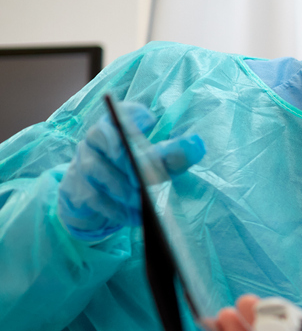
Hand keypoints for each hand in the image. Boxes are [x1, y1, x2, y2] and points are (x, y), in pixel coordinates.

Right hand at [57, 100, 204, 241]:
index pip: (121, 112)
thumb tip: (196, 145)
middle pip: (103, 138)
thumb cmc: (132, 175)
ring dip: (121, 187)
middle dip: (126, 157)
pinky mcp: (76, 189)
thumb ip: (173, 156)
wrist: (97, 203)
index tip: (151, 122)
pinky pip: (92, 197)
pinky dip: (114, 209)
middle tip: (145, 176)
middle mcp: (94, 140)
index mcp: (116, 127)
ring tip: (143, 202)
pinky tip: (133, 217)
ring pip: (95, 169)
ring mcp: (81, 163)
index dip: (132, 115)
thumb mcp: (156, 165)